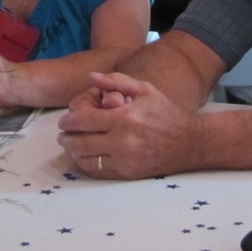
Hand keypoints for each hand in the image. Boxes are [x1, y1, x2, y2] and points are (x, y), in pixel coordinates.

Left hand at [56, 72, 203, 178]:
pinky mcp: (128, 173)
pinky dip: (86, 165)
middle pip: (80, 143)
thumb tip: (90, 77)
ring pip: (86, 160)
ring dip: (73, 153)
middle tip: (62, 135)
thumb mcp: (143, 89)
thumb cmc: (165, 112)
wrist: (190, 142)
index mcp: (124, 118)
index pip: (83, 121)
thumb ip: (115, 80)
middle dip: (65, 139)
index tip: (63, 121)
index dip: (67, 122)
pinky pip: (99, 172)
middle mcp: (122, 141)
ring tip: (70, 147)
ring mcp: (125, 159)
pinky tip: (84, 158)